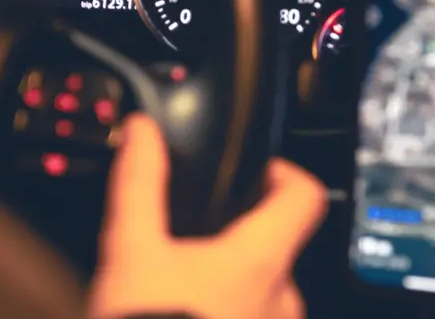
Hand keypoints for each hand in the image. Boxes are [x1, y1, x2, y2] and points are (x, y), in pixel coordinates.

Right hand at [90, 114, 326, 318]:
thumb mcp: (130, 249)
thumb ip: (139, 184)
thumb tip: (142, 134)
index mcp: (259, 259)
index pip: (304, 195)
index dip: (286, 173)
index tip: (259, 171)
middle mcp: (281, 300)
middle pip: (279, 248)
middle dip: (241, 241)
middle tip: (196, 241)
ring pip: (266, 298)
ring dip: (235, 289)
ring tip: (185, 292)